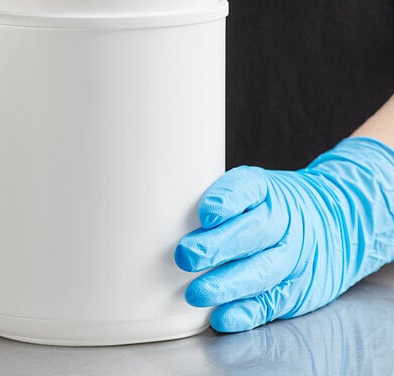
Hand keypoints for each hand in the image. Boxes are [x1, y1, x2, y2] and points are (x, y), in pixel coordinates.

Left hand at [174, 137, 393, 331]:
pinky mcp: (297, 290)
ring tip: (196, 292)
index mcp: (267, 190)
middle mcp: (283, 222)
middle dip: (217, 246)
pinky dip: (245, 312)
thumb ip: (220, 201)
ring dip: (226, 285)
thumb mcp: (255, 188)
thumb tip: (168, 218)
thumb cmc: (276, 206)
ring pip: (261, 272)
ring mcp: (293, 257)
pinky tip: (221, 316)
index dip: (226, 201)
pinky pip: (270, 303)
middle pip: (252, 233)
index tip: (205, 213)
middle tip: (186, 255)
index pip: (247, 189)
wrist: (337, 224)